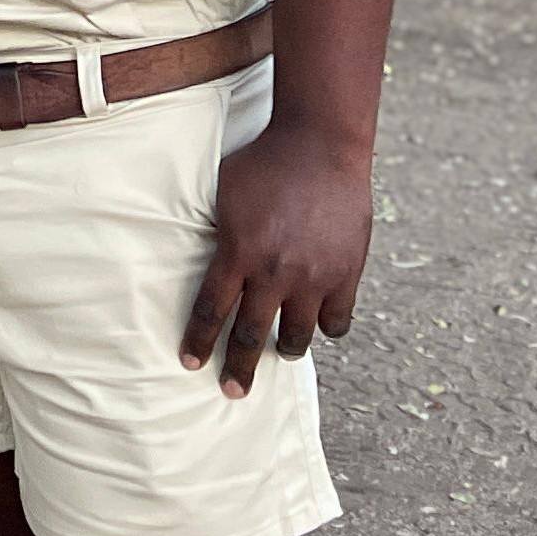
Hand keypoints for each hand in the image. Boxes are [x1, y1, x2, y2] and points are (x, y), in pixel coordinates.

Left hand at [180, 119, 373, 396]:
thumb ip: (217, 234)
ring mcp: (314, 277)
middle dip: (239, 369)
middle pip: (252, 337)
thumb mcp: (224, 194)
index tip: (190, 363)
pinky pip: (337, 321)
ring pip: (298, 337)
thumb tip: (204, 259)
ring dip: (285, 348)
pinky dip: (327, 327)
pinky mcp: (346, 273)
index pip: (212, 311)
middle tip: (232, 391)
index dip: (199, 341)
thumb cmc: (263, 162)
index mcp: (238, 252)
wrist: (320, 144)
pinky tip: (319, 324)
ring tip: (280, 351)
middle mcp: (275, 273)